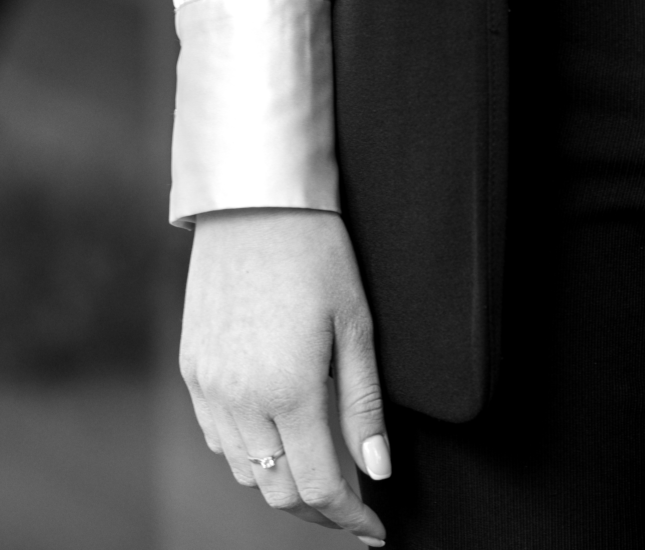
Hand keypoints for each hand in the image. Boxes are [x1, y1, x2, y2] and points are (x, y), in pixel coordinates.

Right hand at [180, 208, 388, 539]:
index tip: (374, 529)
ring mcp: (209, 388)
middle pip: (278, 492)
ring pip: (246, 472)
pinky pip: (219, 439)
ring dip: (283, 481)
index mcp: (289, 390)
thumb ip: (364, 404)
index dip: (350, 517)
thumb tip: (378, 470)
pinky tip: (278, 431)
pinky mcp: (192, 371)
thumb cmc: (317, 252)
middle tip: (353, 506)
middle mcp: (241, 400)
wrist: (254, 201)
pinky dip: (250, 452)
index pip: (319, 486)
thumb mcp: (357, 323)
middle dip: (319, 508)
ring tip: (320, 466)